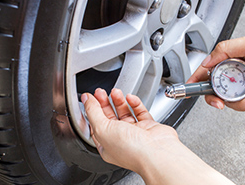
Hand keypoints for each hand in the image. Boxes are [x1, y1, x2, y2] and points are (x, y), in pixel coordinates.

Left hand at [82, 88, 234, 184]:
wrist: (158, 152)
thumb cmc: (132, 150)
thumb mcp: (103, 129)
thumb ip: (93, 112)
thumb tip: (86, 100)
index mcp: (107, 145)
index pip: (96, 125)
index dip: (92, 110)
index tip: (90, 97)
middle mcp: (121, 141)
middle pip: (110, 117)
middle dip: (105, 103)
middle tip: (101, 92)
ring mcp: (136, 134)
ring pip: (125, 113)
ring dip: (119, 101)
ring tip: (115, 92)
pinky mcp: (149, 127)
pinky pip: (140, 111)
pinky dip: (135, 103)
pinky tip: (130, 98)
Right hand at [188, 34, 244, 111]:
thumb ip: (225, 50)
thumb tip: (207, 61)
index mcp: (233, 58)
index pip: (209, 69)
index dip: (197, 79)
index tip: (189, 87)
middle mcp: (239, 72)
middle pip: (218, 90)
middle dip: (219, 99)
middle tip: (221, 102)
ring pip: (234, 102)